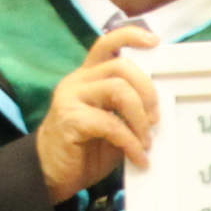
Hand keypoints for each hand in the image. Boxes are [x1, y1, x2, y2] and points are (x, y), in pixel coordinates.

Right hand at [35, 24, 159, 200]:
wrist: (50, 174)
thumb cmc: (84, 148)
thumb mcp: (111, 123)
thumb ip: (127, 108)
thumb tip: (160, 108)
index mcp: (88, 76)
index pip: (106, 43)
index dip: (131, 36)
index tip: (155, 42)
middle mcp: (78, 81)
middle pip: (121, 67)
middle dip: (147, 91)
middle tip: (156, 118)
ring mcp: (71, 98)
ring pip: (118, 90)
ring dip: (140, 118)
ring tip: (146, 141)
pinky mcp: (70, 120)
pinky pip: (111, 124)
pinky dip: (131, 143)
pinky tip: (138, 157)